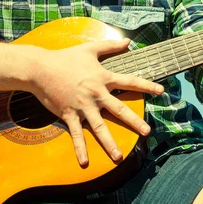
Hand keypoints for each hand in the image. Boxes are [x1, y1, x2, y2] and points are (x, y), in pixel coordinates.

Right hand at [30, 40, 164, 165]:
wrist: (40, 69)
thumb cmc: (66, 57)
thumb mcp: (91, 49)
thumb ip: (111, 46)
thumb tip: (128, 41)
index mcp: (103, 78)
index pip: (130, 82)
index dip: (147, 86)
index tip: (162, 91)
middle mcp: (96, 94)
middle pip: (119, 109)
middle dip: (134, 121)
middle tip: (147, 132)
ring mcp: (82, 106)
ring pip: (99, 127)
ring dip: (109, 142)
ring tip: (119, 156)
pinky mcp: (68, 114)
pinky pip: (76, 134)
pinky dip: (80, 149)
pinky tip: (85, 162)